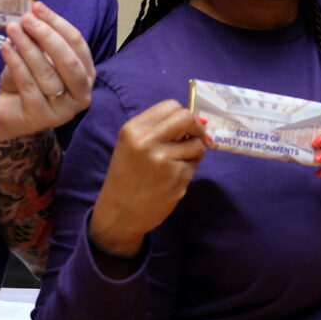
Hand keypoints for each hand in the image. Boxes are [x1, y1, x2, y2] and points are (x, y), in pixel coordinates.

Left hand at [0, 2, 96, 140]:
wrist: (12, 118)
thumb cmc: (29, 84)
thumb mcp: (39, 59)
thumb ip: (41, 40)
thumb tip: (33, 12)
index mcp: (87, 75)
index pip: (77, 44)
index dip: (57, 23)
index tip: (38, 7)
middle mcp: (81, 94)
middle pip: (68, 60)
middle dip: (46, 35)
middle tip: (26, 18)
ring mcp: (63, 110)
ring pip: (47, 72)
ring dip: (28, 47)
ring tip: (12, 29)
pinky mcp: (41, 117)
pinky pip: (28, 84)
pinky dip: (16, 63)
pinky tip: (5, 47)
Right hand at [89, 100, 207, 257]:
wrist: (119, 214)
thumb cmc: (126, 177)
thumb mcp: (131, 145)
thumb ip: (159, 129)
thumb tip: (200, 120)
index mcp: (133, 129)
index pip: (170, 106)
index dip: (183, 115)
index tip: (185, 127)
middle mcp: (148, 141)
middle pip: (186, 118)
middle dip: (196, 128)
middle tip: (195, 139)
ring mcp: (164, 160)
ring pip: (197, 144)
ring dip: (194, 152)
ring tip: (177, 164)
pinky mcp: (177, 178)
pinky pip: (195, 165)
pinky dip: (189, 170)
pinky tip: (173, 179)